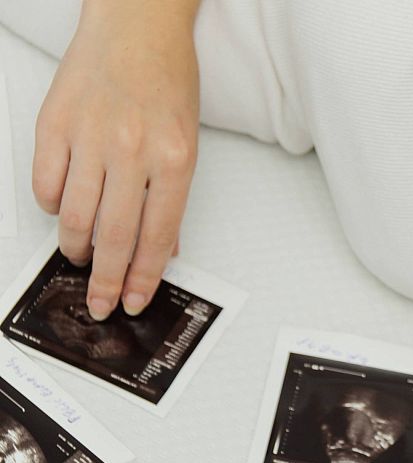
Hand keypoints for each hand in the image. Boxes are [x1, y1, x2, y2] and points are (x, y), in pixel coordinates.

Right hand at [32, 0, 200, 319]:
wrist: (136, 25)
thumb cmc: (167, 80)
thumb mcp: (188, 141)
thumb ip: (173, 198)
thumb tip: (165, 248)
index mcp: (175, 158)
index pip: (158, 236)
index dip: (144, 277)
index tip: (134, 300)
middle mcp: (132, 151)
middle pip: (115, 237)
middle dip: (106, 280)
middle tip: (100, 303)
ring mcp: (89, 137)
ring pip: (73, 218)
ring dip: (76, 249)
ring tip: (81, 258)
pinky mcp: (53, 125)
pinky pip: (44, 184)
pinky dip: (51, 207)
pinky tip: (62, 210)